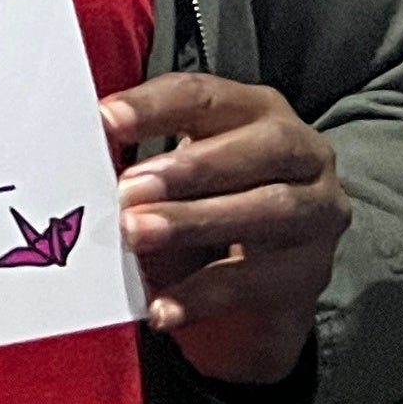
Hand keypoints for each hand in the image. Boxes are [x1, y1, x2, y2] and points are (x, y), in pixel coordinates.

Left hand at [107, 73, 346, 386]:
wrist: (257, 296)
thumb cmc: (207, 216)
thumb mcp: (175, 185)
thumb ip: (142, 175)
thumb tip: (85, 175)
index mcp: (255, 114)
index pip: (207, 97)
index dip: (157, 105)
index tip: (106, 120)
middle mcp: (300, 154)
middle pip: (259, 147)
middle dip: (190, 167)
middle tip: (129, 189)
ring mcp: (317, 212)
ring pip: (270, 208)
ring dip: (197, 220)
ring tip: (139, 234)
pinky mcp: (312, 273)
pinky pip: (261, 281)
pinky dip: (205, 294)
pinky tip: (163, 307)